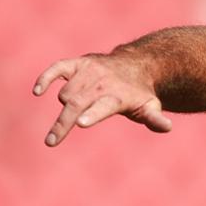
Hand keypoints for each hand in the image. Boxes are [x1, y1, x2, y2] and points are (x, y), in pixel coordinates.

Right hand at [33, 55, 171, 145]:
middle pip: (77, 104)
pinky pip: (56, 68)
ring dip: (65, 105)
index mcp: (118, 96)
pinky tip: (37, 91)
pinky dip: (46, 78)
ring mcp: (87, 71)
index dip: (93, 114)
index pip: (103, 106)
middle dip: (63, 123)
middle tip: (51, 141)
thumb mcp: (150, 106)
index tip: (81, 123)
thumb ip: (154, 118)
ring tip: (76, 110)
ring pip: (66, 93)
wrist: (137, 64)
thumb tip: (167, 127)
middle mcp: (101, 82)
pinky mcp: (76, 63)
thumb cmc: (139, 93)